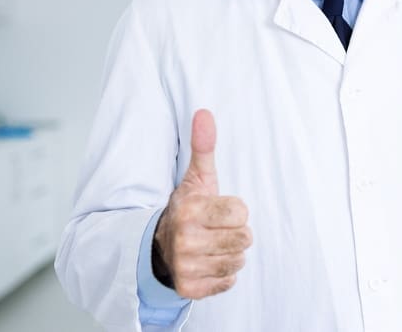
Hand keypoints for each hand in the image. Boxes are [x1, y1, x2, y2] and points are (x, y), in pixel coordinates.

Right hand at [153, 109, 252, 298]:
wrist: (157, 246)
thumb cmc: (187, 209)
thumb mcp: (196, 177)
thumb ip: (203, 146)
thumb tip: (204, 112)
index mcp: (190, 210)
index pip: (241, 211)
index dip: (235, 210)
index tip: (218, 210)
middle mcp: (185, 240)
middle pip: (244, 238)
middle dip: (235, 233)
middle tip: (215, 229)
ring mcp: (186, 266)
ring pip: (238, 260)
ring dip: (230, 254)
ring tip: (211, 245)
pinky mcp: (189, 288)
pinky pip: (228, 282)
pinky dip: (222, 275)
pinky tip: (207, 263)